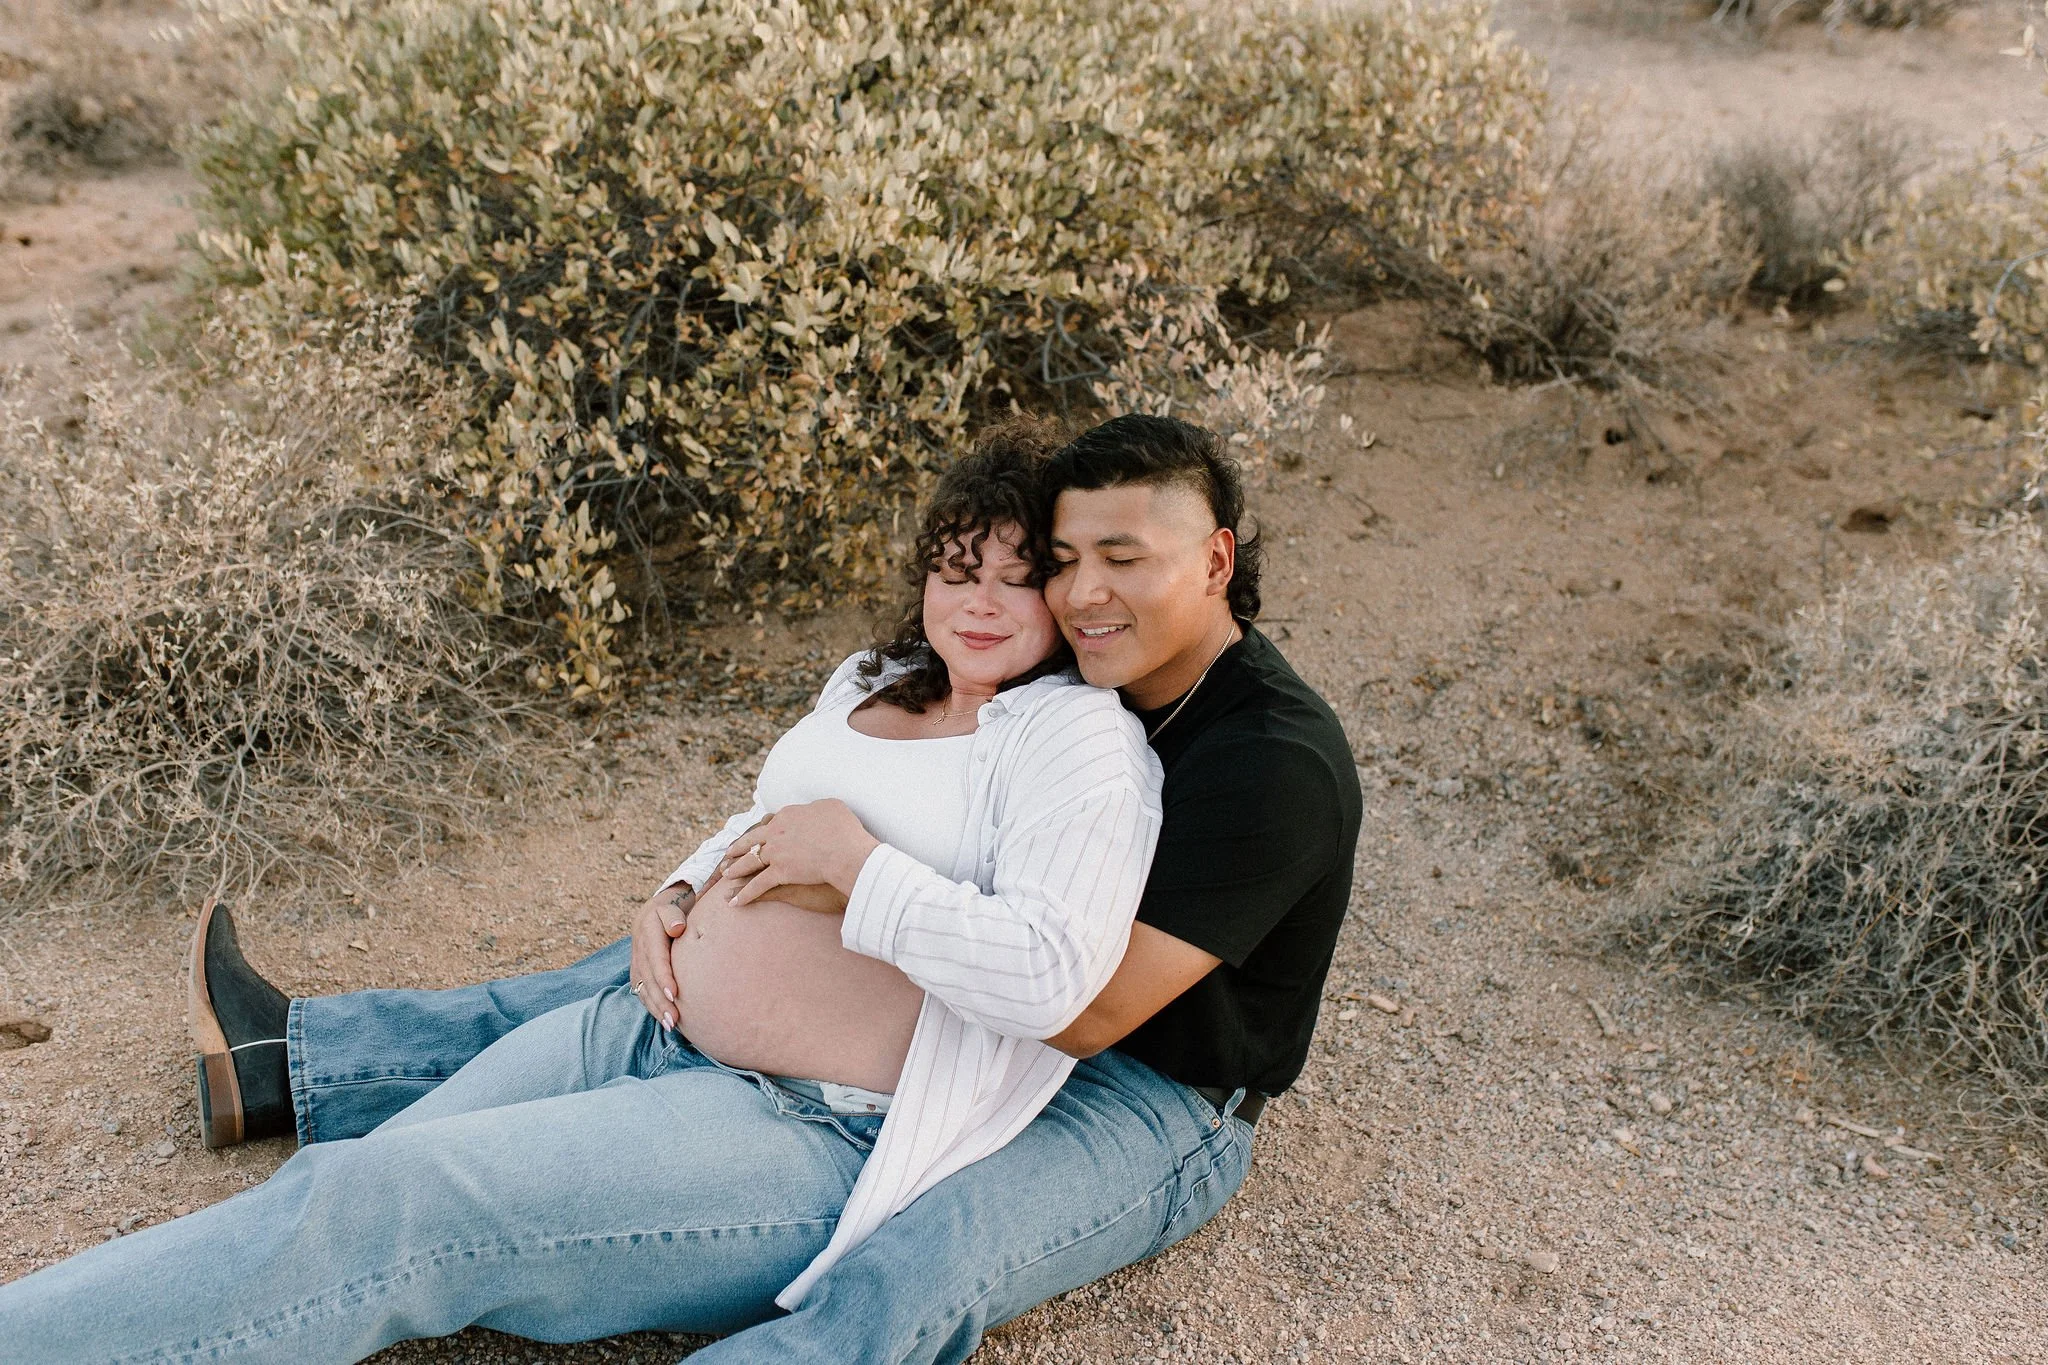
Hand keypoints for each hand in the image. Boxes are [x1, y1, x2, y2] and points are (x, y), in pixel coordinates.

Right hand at [629, 882, 694, 1028]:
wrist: (658, 908)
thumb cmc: (674, 907)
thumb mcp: (673, 905)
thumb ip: (673, 916)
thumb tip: (677, 929)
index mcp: (648, 932)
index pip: (655, 958)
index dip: (663, 976)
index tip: (674, 993)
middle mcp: (639, 949)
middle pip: (649, 979)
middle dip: (660, 1001)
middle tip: (675, 1019)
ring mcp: (637, 962)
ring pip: (644, 989)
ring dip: (656, 1008)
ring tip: (671, 1025)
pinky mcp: (638, 972)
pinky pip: (643, 992)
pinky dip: (652, 1007)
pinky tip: (663, 1020)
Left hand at [721, 799, 879, 906]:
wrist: (847, 851)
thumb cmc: (845, 830)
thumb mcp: (831, 807)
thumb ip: (818, 808)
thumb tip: (815, 809)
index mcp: (787, 816)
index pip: (769, 823)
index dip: (761, 830)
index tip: (756, 835)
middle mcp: (776, 832)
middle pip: (752, 840)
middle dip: (738, 847)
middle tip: (729, 853)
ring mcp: (776, 853)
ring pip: (750, 862)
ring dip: (736, 869)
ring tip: (726, 874)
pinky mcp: (778, 873)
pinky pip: (758, 886)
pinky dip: (745, 895)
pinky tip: (735, 903)